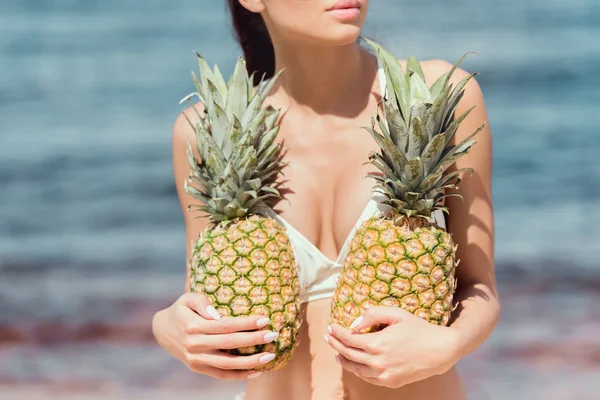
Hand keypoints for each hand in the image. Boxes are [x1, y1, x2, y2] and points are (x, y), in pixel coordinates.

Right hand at [152, 293, 278, 379]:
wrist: (163, 330)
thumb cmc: (181, 310)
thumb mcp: (187, 298)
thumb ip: (202, 302)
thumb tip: (218, 314)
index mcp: (193, 326)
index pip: (225, 326)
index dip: (246, 324)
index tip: (264, 320)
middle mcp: (195, 345)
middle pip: (229, 344)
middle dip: (254, 340)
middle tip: (273, 335)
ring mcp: (196, 359)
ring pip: (227, 364)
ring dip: (250, 362)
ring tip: (270, 356)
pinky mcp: (198, 368)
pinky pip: (221, 375)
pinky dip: (239, 375)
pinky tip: (257, 372)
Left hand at [325, 306, 461, 387]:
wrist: (440, 351)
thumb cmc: (419, 329)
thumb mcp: (396, 314)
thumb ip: (373, 314)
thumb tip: (354, 323)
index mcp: (377, 344)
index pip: (348, 339)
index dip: (337, 332)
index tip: (331, 326)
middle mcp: (377, 362)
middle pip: (348, 354)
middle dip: (335, 344)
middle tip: (329, 337)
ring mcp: (383, 375)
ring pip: (355, 369)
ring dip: (343, 359)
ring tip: (337, 352)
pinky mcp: (390, 382)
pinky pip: (367, 378)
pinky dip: (357, 370)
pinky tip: (354, 363)